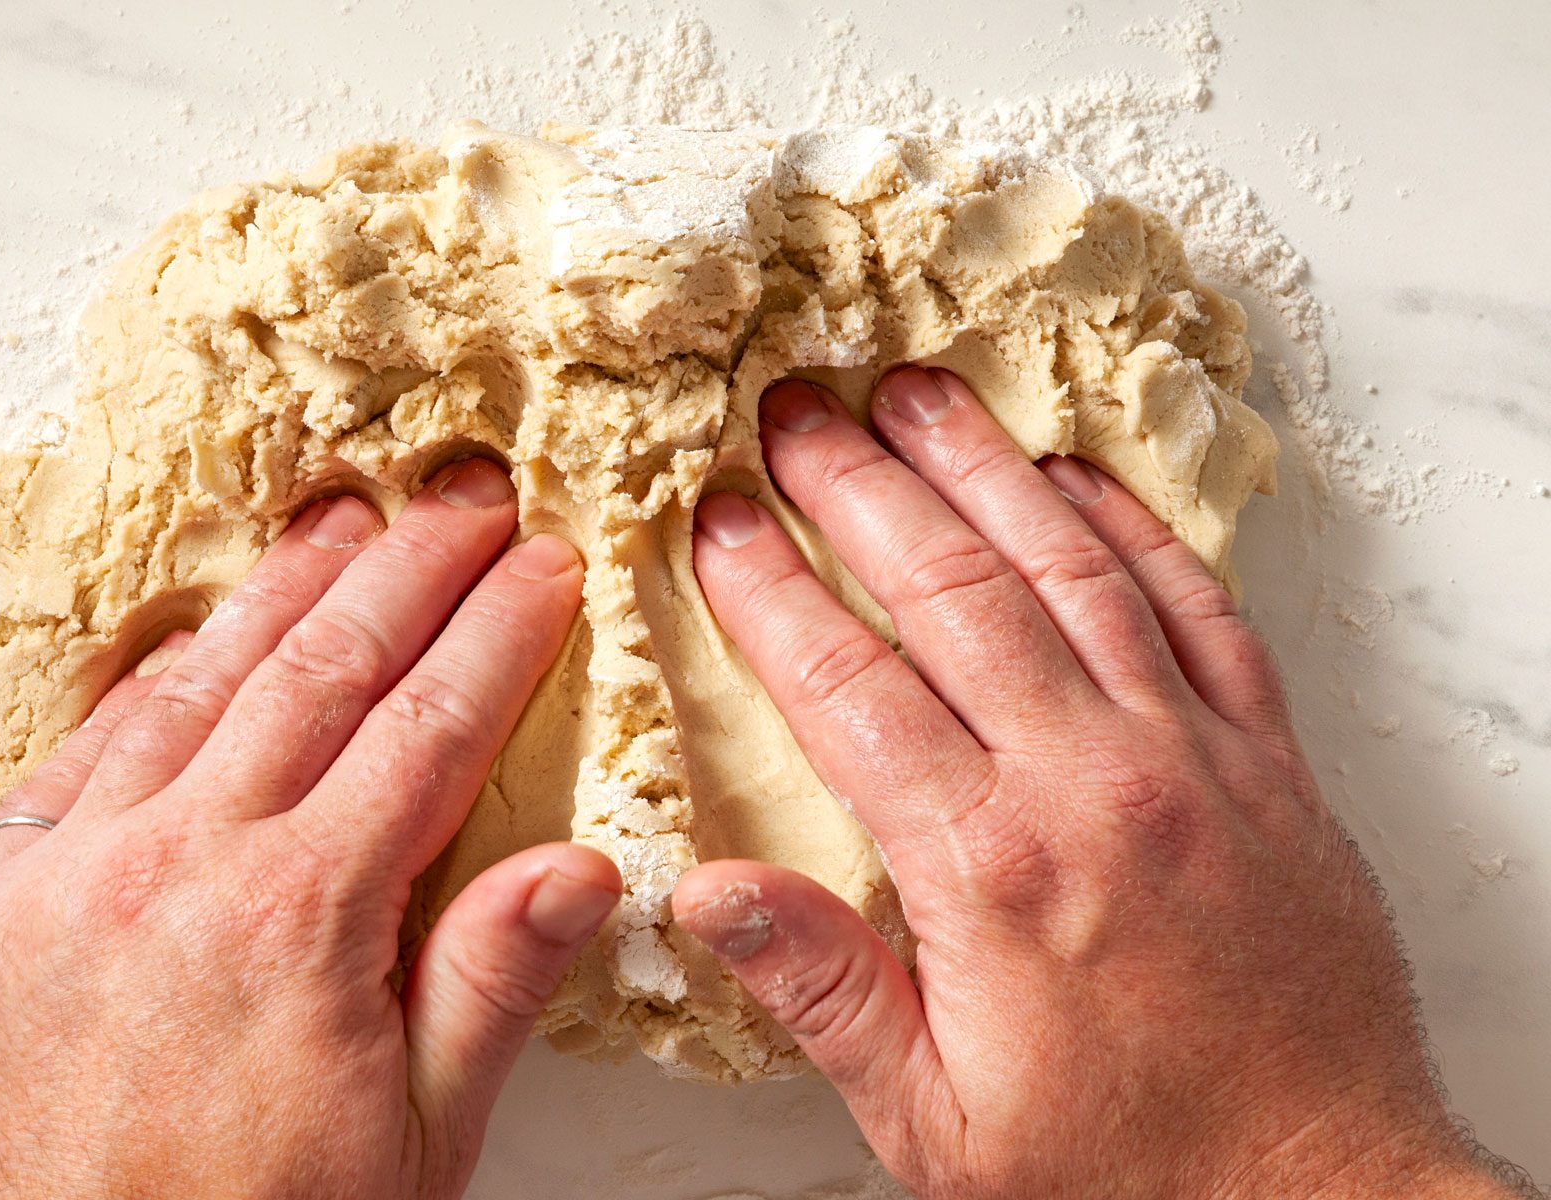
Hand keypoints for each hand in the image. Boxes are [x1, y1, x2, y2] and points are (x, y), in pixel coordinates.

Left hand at [0, 459, 621, 1198]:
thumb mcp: (414, 1148)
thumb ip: (488, 987)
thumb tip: (580, 867)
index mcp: (297, 923)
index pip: (426, 729)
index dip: (496, 634)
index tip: (542, 567)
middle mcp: (175, 870)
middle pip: (321, 671)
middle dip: (409, 570)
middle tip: (467, 499)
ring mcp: (69, 876)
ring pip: (200, 685)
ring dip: (284, 592)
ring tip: (346, 523)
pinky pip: (83, 750)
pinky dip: (153, 680)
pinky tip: (199, 638)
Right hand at [675, 370, 1515, 1198]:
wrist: (1323, 1198)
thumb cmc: (1128, 1171)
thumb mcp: (937, 1123)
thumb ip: (823, 991)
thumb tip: (708, 890)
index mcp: (992, 870)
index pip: (849, 686)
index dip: (770, 590)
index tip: (720, 522)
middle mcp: (1095, 784)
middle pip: (952, 590)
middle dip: (859, 487)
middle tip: (795, 413)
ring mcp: (1193, 758)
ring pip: (1073, 568)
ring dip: (985, 469)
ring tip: (916, 395)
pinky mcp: (1268, 761)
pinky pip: (1199, 607)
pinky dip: (1135, 528)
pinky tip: (1077, 477)